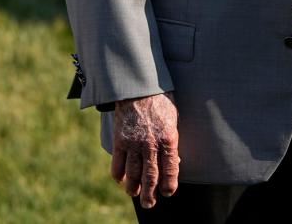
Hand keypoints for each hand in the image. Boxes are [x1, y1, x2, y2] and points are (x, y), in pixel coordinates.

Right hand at [111, 92, 179, 207]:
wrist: (138, 86)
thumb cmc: (160, 100)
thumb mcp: (173, 118)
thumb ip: (171, 140)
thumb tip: (173, 160)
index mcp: (168, 138)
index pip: (170, 168)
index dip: (169, 184)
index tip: (168, 193)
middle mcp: (151, 144)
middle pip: (150, 176)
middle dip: (150, 193)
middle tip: (149, 204)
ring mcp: (134, 143)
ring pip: (133, 173)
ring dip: (133, 187)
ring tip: (135, 194)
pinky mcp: (119, 140)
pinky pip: (118, 163)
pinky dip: (118, 174)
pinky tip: (120, 180)